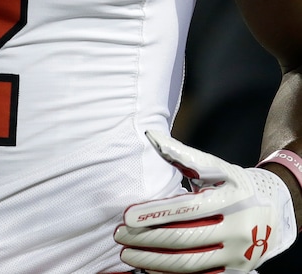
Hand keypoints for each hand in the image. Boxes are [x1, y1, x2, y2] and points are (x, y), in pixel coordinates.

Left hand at [114, 130, 296, 272]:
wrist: (275, 209)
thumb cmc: (236, 183)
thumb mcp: (217, 166)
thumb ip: (183, 156)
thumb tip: (151, 136)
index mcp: (230, 199)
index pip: (187, 210)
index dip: (156, 214)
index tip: (128, 216)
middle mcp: (236, 229)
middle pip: (184, 239)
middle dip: (147, 239)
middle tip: (120, 235)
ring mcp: (237, 254)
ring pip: (189, 263)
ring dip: (154, 260)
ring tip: (127, 254)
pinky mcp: (235, 270)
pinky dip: (172, 273)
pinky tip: (150, 266)